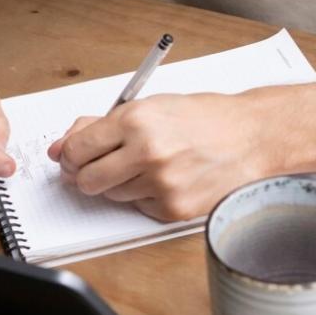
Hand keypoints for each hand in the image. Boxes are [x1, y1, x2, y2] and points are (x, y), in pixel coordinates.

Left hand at [47, 92, 274, 220]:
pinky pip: (138, 207)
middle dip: (85, 175)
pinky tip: (165, 178)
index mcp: (135, 120)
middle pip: (87, 180)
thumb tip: (64, 145)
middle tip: (96, 166)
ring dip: (117, 183)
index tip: (72, 157)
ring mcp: (161, 184)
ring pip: (111, 195)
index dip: (70, 155)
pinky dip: (144, 195)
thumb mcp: (151, 106)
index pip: (78, 149)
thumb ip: (104, 124)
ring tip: (144, 165)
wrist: (252, 136)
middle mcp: (146, 152)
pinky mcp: (173, 208)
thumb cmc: (204, 117)